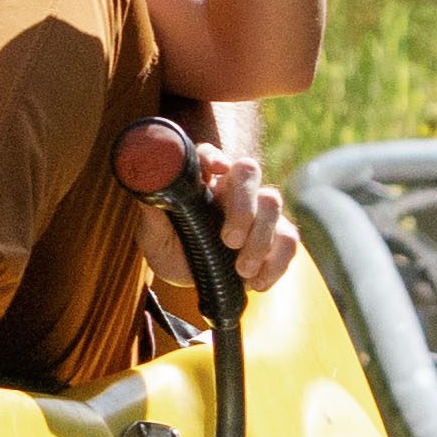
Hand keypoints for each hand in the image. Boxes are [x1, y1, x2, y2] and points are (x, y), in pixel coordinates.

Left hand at [136, 140, 297, 302]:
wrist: (193, 281)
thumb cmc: (172, 249)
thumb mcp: (154, 237)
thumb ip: (153, 214)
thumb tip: (146, 187)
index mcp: (201, 181)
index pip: (208, 154)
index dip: (213, 156)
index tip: (217, 170)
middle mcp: (232, 188)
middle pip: (249, 171)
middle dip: (243, 206)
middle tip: (229, 240)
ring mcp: (257, 210)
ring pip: (273, 203)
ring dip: (260, 240)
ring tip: (242, 270)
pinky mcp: (277, 235)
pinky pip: (290, 239)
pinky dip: (276, 262)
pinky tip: (257, 282)